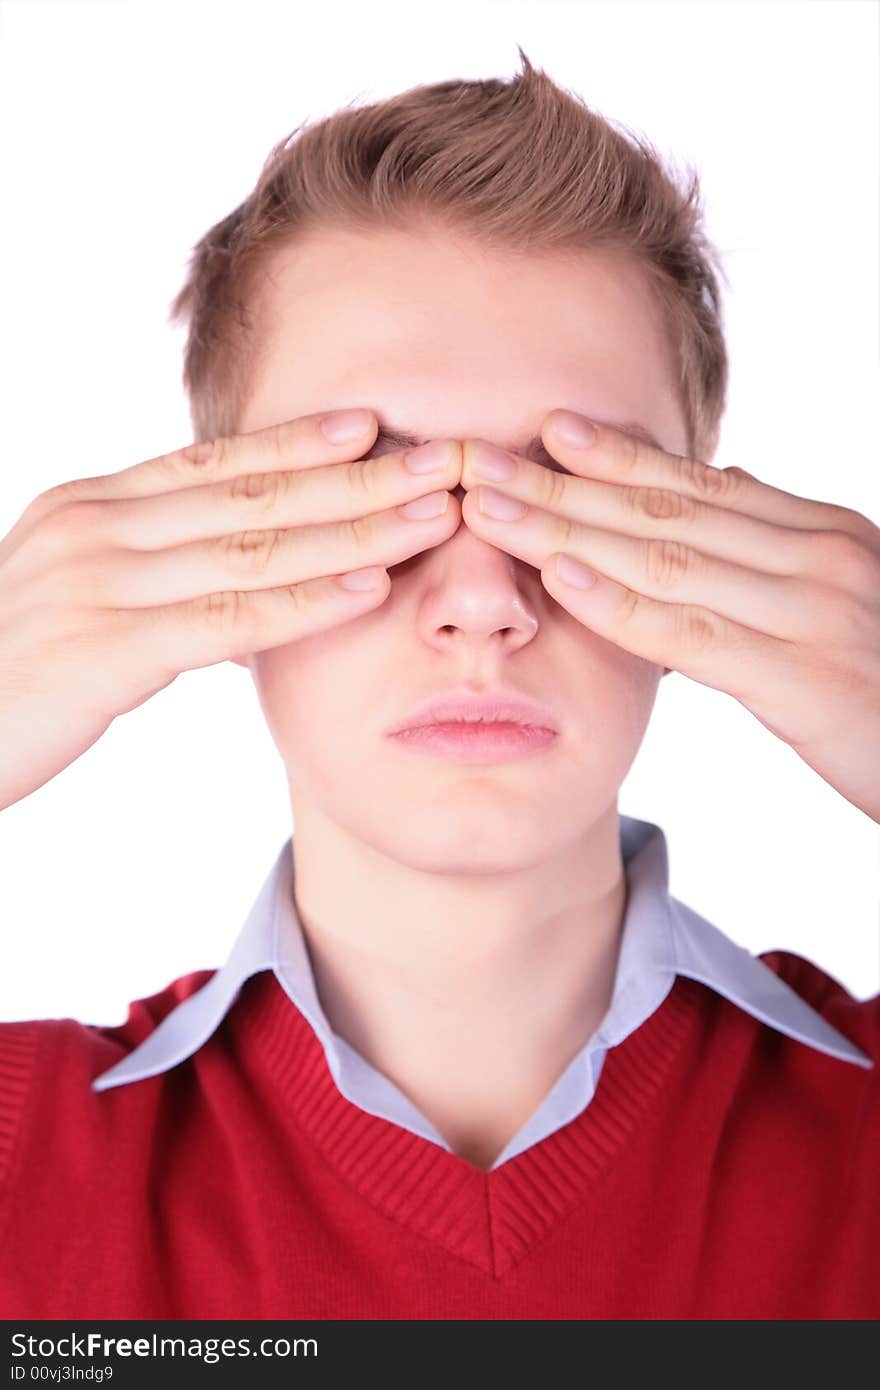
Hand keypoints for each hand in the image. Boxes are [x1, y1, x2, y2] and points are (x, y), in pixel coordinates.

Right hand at [0, 412, 460, 810]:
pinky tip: (368, 588)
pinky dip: (305, 601)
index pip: (213, 463)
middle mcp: (96, 527)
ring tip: (432, 515)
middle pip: (251, 493)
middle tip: (443, 459)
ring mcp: (98, 581)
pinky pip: (226, 618)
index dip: (298, 442)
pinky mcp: (103, 648)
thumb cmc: (5, 677)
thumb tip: (232, 589)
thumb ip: (146, 581)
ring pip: (253, 546)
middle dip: (357, 478)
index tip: (374, 426)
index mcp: (90, 507)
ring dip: (354, 530)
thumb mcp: (74, 603)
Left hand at [458, 411, 879, 821]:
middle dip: (566, 484)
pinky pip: (692, 634)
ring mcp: (815, 613)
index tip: (550, 427)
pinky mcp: (806, 679)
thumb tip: (726, 487)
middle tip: (483, 458)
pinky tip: (560, 580)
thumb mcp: (840, 601)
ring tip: (493, 506)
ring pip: (666, 559)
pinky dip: (620, 604)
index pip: (703, 484)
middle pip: (668, 511)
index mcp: (825, 533)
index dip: (621, 456)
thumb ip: (779, 547)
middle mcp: (820, 557)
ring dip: (568, 530)